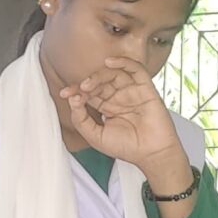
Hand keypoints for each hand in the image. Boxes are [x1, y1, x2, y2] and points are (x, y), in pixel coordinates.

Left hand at [59, 57, 188, 185]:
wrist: (151, 154)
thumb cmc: (127, 148)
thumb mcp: (95, 136)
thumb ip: (80, 120)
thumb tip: (73, 100)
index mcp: (107, 107)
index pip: (89, 93)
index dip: (76, 91)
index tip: (66, 93)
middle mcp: (118, 97)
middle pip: (100, 82)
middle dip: (88, 83)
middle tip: (81, 89)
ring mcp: (132, 92)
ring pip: (114, 73)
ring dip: (100, 75)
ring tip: (90, 83)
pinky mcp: (146, 89)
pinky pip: (136, 69)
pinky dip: (124, 62)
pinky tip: (110, 63)